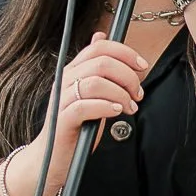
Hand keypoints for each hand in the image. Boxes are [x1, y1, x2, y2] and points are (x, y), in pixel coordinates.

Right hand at [2, 33, 146, 195]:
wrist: (52, 158)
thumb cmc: (75, 128)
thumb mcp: (91, 93)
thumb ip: (98, 70)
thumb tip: (101, 36)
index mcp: (73, 71)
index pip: (99, 47)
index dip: (125, 52)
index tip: (142, 66)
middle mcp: (66, 81)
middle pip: (101, 62)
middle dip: (128, 76)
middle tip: (138, 93)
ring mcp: (62, 100)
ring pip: (95, 82)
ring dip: (120, 93)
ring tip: (129, 107)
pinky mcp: (63, 119)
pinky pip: (85, 105)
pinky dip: (106, 107)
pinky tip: (116, 112)